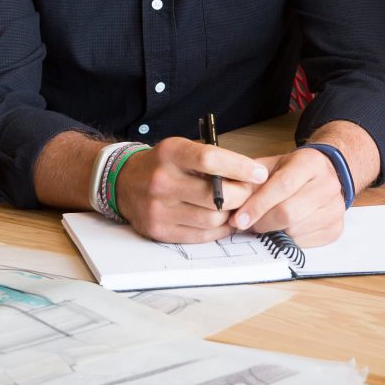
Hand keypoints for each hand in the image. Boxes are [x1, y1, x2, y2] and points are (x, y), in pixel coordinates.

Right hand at [114, 136, 268, 243]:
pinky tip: (223, 219)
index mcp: (170, 153)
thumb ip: (210, 159)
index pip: (210, 159)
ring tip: (236, 206)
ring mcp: (159, 208)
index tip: (259, 173)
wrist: (125, 182)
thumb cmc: (162, 164)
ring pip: (212, 219)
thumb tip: (249, 175)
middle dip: (241, 195)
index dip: (240, 167)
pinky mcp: (160, 231)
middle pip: (216, 195)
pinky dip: (218, 229)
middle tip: (249, 192)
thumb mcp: (181, 148)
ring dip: (231, 214)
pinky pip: (201, 236)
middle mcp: (162, 181)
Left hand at [228, 147, 345, 246]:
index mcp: (309, 163)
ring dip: (272, 231)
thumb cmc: (295, 169)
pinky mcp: (336, 229)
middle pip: (289, 213)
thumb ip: (252, 178)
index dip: (257, 205)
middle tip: (246, 223)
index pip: (282, 186)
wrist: (329, 172)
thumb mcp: (273, 164)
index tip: (238, 218)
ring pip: (295, 230)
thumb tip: (228, 197)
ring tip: (263, 223)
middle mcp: (327, 185)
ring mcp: (334, 209)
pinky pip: (304, 243)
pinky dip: (286, 239)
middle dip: (261, 222)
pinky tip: (280, 228)